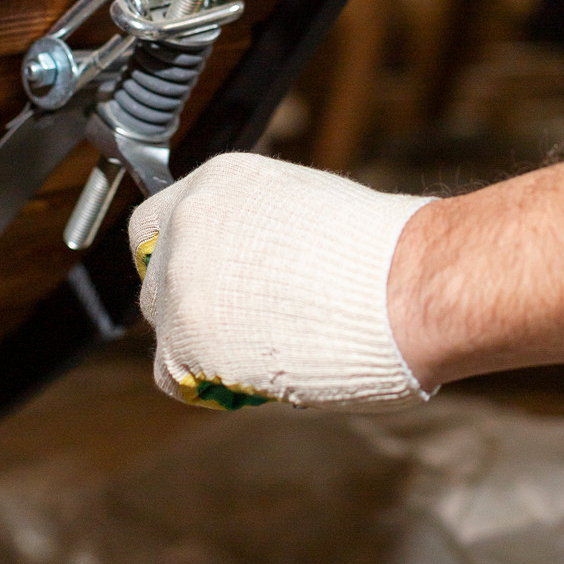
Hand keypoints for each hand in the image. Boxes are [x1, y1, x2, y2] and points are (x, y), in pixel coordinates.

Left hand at [129, 153, 433, 410]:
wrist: (407, 282)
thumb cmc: (382, 254)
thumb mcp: (304, 209)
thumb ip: (255, 232)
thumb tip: (246, 270)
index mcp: (220, 180)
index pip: (159, 221)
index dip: (178, 257)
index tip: (205, 284)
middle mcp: (189, 219)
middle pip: (156, 276)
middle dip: (192, 305)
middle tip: (244, 327)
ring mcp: (183, 276)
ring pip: (164, 326)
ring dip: (202, 344)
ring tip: (265, 350)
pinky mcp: (186, 336)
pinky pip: (172, 375)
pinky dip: (206, 384)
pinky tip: (253, 376)